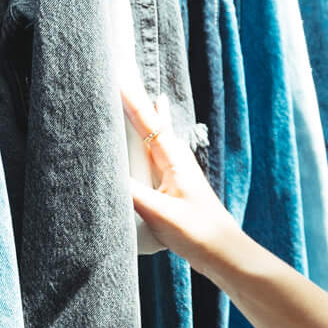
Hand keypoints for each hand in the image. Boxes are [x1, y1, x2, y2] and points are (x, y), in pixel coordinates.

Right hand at [122, 87, 246, 272]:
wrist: (224, 253)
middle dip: (137, 100)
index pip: (147, 122)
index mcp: (174, 160)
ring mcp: (177, 173)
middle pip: (151, 123)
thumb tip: (103, 174)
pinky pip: (157, 155)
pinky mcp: (175, 187)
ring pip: (156, 137)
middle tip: (125, 74)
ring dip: (146, 116)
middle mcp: (176, 160)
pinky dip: (152, 140)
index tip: (117, 74)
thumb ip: (132, 194)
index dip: (131, 98)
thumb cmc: (198, 233)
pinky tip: (154, 140)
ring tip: (144, 94)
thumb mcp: (161, 213)